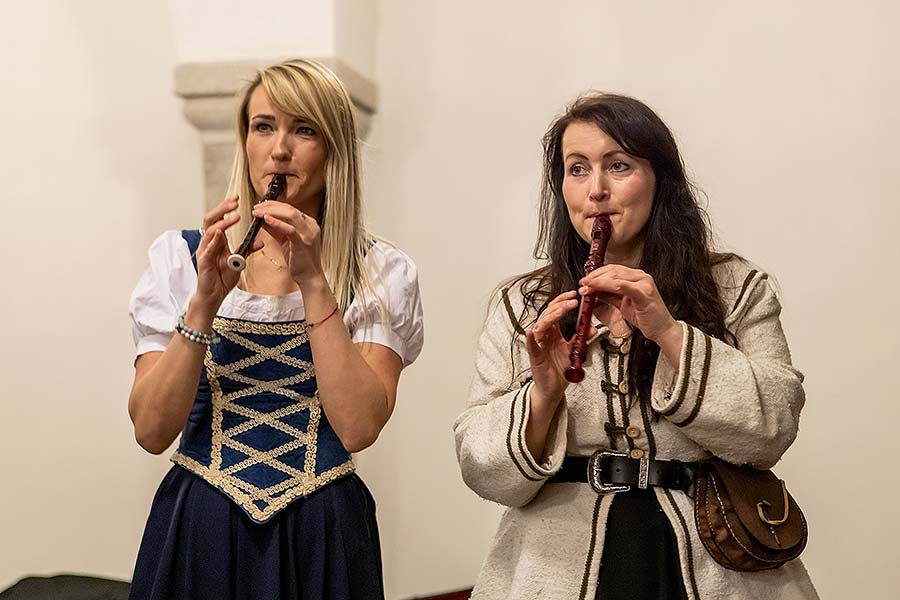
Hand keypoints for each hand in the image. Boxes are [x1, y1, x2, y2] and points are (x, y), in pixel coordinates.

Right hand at [193, 196, 259, 310]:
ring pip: (209, 232)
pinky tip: (219, 234)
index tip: (236, 199)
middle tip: (234, 203)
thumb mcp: (240, 261)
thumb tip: (260, 240)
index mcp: (216, 241)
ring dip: (222, 223)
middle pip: (211, 220)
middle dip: (222, 209)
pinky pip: (207, 250)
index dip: (226, 208)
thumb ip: (248, 249)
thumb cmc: (222, 278)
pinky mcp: (204, 262)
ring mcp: (205, 252)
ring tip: (234, 217)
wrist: (214, 295)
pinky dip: (213, 241)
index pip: (219, 219)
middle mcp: (208, 243)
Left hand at [252, 201, 323, 284]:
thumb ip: (277, 230)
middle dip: (271, 206)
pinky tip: (267, 220)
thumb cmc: (300, 261)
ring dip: (271, 212)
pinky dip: (277, 223)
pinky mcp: (304, 243)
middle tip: (257, 208)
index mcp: (308, 224)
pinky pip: (290, 230)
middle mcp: (311, 226)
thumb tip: (263, 220)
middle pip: (289, 209)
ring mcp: (308, 234)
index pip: (290, 209)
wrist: (310, 277)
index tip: (260, 205)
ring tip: (258, 213)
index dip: (274, 205)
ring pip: (290, 215)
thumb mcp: (286, 242)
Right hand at [524, 290, 586, 412]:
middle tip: (572, 301)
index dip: (563, 302)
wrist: (554, 388)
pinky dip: (531, 339)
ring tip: (560, 310)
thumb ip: (582, 338)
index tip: (574, 295)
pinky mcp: (535, 356)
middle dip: (560, 306)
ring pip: (541, 326)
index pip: (555, 311)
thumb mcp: (574, 351)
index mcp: (553, 332)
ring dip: (550, 317)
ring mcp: (538, 345)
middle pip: (548, 314)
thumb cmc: (560, 368)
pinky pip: (531, 346)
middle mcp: (544, 336)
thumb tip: (593, 327)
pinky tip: (531, 332)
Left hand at [579, 265, 679, 343]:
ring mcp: (644, 283)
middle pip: (612, 270)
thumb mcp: (622, 304)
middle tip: (582, 284)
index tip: (584, 280)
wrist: (662, 330)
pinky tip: (598, 288)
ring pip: (616, 276)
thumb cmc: (646, 317)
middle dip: (594, 277)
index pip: (612, 269)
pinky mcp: (644, 293)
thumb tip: (593, 291)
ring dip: (598, 282)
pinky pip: (623, 286)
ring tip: (587, 288)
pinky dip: (608, 286)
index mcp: (636, 277)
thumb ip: (609, 295)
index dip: (596, 274)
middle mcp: (641, 277)